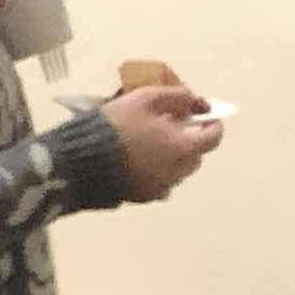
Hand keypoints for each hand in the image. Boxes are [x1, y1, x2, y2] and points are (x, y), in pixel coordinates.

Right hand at [104, 86, 222, 202]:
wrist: (81, 161)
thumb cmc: (117, 126)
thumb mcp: (146, 98)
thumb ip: (177, 96)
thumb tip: (195, 100)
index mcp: (183, 148)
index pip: (213, 138)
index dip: (213, 123)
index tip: (205, 114)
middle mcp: (177, 172)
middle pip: (195, 156)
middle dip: (189, 141)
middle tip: (172, 127)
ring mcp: (159, 188)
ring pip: (176, 171)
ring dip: (172, 157)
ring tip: (151, 144)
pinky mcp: (141, 197)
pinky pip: (157, 183)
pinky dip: (155, 171)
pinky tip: (137, 161)